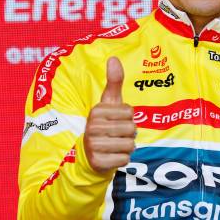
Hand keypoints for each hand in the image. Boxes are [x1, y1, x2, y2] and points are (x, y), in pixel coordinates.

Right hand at [83, 57, 135, 172]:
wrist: (88, 155)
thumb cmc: (104, 125)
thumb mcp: (109, 103)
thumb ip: (114, 82)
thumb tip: (113, 58)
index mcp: (96, 111)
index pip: (130, 112)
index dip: (129, 118)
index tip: (116, 120)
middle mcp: (92, 127)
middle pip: (131, 129)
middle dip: (129, 134)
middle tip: (116, 135)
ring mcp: (93, 145)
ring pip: (129, 145)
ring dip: (127, 147)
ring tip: (115, 145)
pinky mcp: (97, 162)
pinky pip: (124, 159)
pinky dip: (122, 159)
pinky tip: (112, 156)